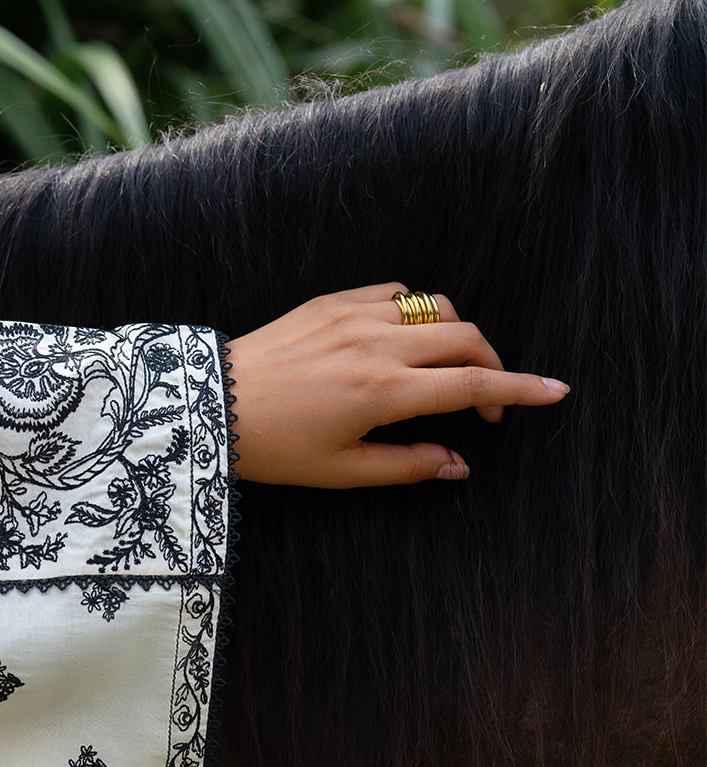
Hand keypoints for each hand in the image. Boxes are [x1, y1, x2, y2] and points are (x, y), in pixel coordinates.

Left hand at [226, 284, 569, 487]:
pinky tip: (407, 341)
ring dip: (457, 336)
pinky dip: (416, 313)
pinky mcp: (332, 301)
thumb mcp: (342, 472)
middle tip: (489, 401)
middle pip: (466, 339)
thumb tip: (458, 465)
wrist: (211, 405)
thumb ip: (408, 466)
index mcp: (383, 393)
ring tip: (448, 371)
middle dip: (492, 367)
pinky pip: (396, 294)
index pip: (472, 385)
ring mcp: (354, 316)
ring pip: (435, 309)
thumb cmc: (274, 449)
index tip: (554, 392)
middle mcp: (376, 346)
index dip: (520, 390)